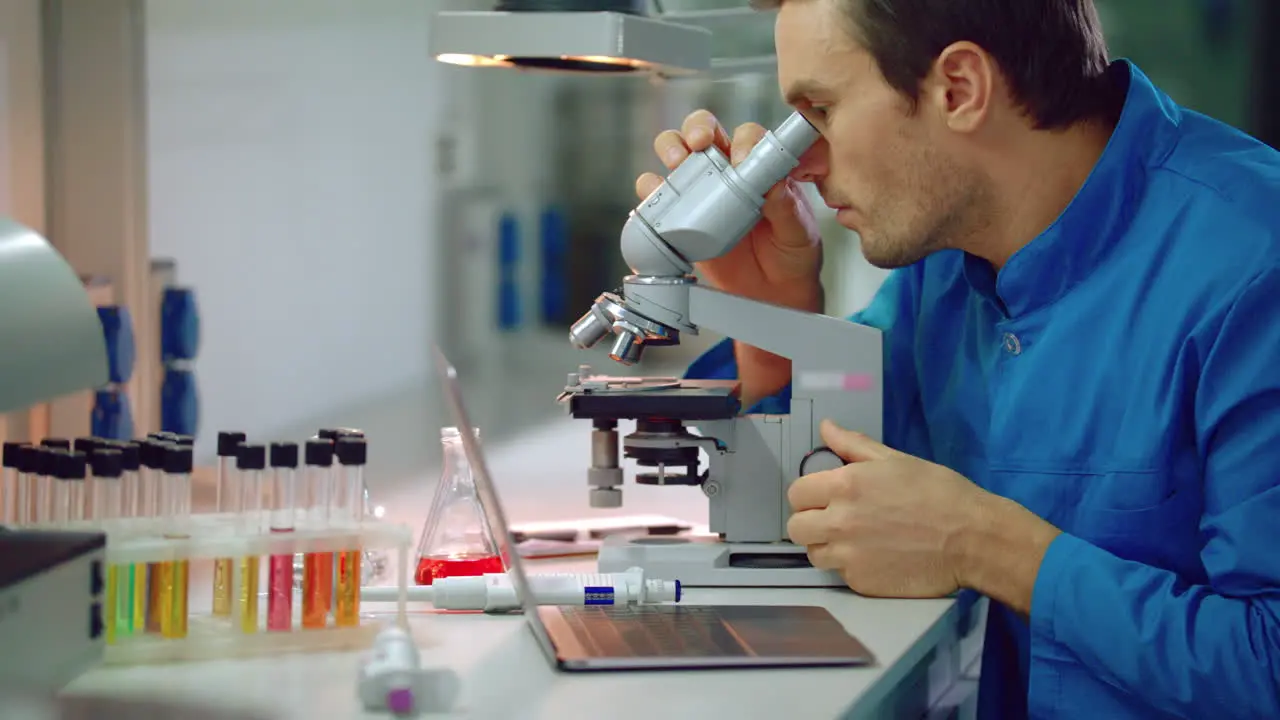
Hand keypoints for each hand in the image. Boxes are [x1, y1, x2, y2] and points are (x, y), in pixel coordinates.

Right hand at [635, 109, 822, 311]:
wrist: (773, 293)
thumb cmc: (791, 254)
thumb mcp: (798, 230)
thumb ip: (787, 207)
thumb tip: (776, 183)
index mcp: (758, 165)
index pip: (747, 136)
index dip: (742, 141)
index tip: (742, 161)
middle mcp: (725, 170)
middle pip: (703, 131)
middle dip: (696, 128)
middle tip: (698, 143)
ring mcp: (699, 192)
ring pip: (675, 155)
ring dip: (670, 150)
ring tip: (676, 165)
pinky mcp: (680, 218)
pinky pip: (658, 200)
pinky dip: (650, 196)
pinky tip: (656, 203)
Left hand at [786, 420, 988, 597]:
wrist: (973, 539)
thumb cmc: (939, 493)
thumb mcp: (896, 460)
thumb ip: (853, 445)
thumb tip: (826, 428)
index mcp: (845, 486)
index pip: (796, 493)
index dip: (808, 494)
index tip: (824, 497)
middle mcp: (839, 522)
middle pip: (796, 527)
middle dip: (811, 521)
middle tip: (835, 519)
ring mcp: (848, 556)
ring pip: (813, 554)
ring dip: (827, 546)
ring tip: (855, 540)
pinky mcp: (862, 583)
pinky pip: (841, 574)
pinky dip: (853, 567)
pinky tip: (876, 558)